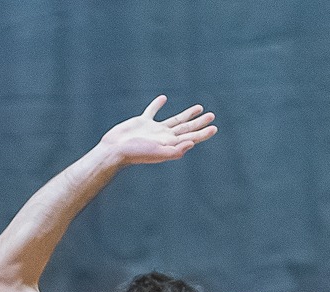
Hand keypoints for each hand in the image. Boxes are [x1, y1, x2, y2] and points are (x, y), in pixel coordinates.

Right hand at [98, 95, 217, 165]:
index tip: (214, 127)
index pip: (190, 137)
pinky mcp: (142, 122)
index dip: (203, 133)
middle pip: (186, 128)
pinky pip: (152, 111)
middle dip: (199, 123)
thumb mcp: (157, 153)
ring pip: (175, 120)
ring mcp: (153, 129)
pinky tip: (163, 98)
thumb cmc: (135, 154)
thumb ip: (175, 150)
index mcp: (169, 144)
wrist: (114, 150)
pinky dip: (157, 105)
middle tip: (211, 116)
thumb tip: (192, 143)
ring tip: (199, 107)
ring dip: (187, 114)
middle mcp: (164, 136)